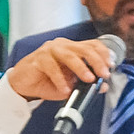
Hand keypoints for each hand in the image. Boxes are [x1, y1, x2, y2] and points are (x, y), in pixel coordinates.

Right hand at [4, 37, 121, 101]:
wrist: (22, 86)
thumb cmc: (45, 82)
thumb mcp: (70, 84)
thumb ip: (84, 84)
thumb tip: (102, 86)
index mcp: (71, 48)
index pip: (92, 45)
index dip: (103, 54)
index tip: (111, 66)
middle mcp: (61, 46)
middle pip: (84, 49)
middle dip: (97, 62)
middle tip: (103, 74)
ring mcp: (49, 50)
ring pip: (69, 56)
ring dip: (81, 68)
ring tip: (89, 79)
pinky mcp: (38, 59)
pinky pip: (52, 68)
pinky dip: (60, 79)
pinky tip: (65, 89)